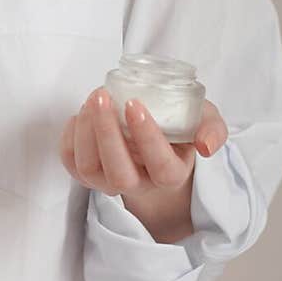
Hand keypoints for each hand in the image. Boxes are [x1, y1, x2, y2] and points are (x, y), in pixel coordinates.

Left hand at [59, 88, 228, 199]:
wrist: (155, 138)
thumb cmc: (180, 128)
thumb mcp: (204, 121)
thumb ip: (212, 129)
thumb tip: (206, 145)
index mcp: (170, 174)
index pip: (161, 167)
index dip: (147, 138)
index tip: (135, 104)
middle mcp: (139, 184)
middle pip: (120, 175)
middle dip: (108, 135)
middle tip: (103, 96)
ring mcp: (109, 182)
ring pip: (90, 170)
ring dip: (85, 133)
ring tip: (92, 99)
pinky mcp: (87, 174)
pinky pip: (71, 163)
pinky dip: (69, 137)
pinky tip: (80, 114)